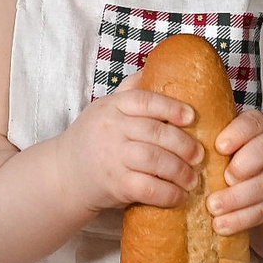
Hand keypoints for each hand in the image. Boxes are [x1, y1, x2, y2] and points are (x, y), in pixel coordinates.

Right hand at [62, 86, 199, 212]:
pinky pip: (149, 188)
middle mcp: (111, 130)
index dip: (171, 107)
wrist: (64, 174)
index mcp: (111, 107)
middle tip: (199, 155)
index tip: (191, 117)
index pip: (144, 101)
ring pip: (156, 161)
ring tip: (192, 179)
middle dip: (184, 145)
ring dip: (181, 171)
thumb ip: (130, 91)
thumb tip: (157, 66)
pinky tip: (180, 196)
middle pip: (156, 133)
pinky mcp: (115, 185)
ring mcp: (112, 158)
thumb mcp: (104, 109)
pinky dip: (169, 194)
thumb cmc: (92, 139)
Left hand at [208, 109, 262, 235]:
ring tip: (213, 207)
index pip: (254, 124)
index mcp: (262, 126)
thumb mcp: (231, 137)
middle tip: (223, 178)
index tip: (219, 147)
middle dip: (243, 166)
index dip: (238, 134)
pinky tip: (221, 225)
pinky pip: (262, 211)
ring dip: (237, 199)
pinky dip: (240, 220)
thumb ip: (210, 135)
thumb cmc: (240, 152)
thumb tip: (174, 134)